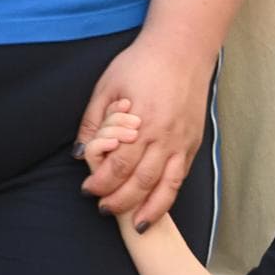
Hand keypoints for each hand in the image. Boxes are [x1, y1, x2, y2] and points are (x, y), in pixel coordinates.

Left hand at [75, 35, 213, 227]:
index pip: (119, 165)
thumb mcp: (106, 87)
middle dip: (121, 200)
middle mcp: (165, 136)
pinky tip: (157, 207)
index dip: (101, 182)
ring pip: (166, 185)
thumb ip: (93, 122)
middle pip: (141, 181)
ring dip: (149, 209)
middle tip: (104, 209)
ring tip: (136, 224)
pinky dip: (169, 196)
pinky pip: (181, 176)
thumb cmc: (141, 64)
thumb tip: (80, 153)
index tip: (88, 190)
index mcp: (141, 122)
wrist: (182, 50)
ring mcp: (182, 141)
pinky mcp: (193, 143)